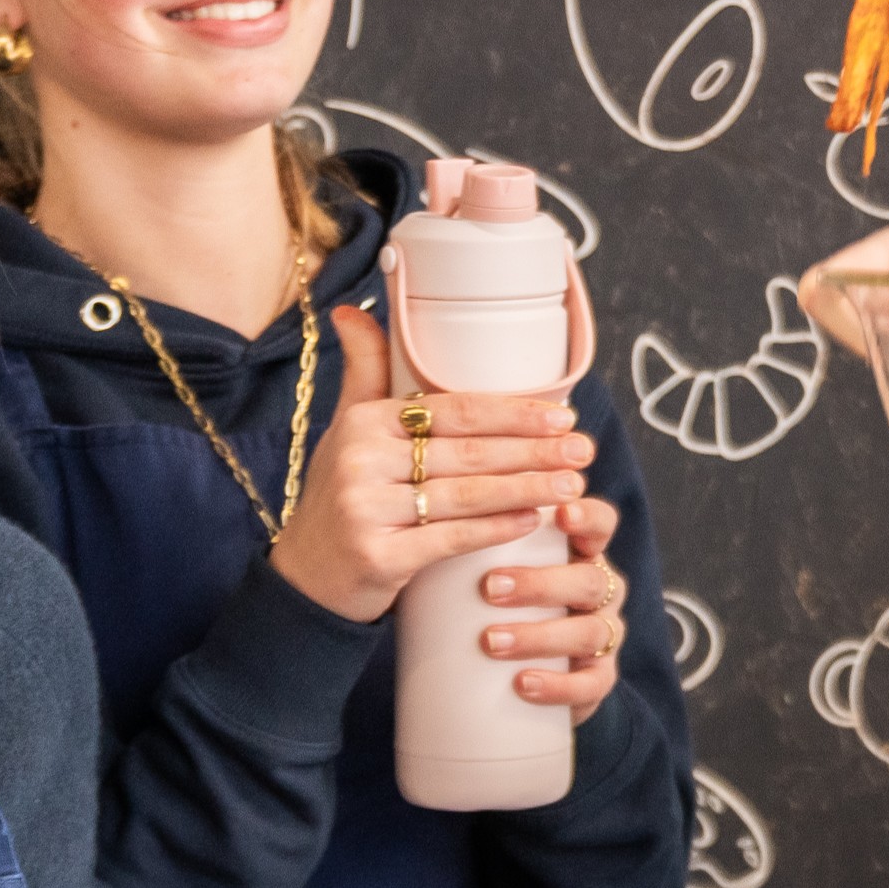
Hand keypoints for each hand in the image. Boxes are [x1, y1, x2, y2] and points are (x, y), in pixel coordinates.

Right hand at [270, 308, 593, 623]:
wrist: (304, 578)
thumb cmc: (341, 497)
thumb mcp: (347, 430)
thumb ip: (365, 371)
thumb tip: (352, 309)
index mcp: (364, 423)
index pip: (453, 410)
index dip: (512, 412)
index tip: (562, 414)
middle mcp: (361, 460)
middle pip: (467, 452)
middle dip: (534, 450)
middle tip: (584, 449)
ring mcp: (365, 509)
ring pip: (466, 494)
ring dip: (527, 488)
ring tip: (572, 483)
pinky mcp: (376, 556)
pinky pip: (449, 538)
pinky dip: (495, 530)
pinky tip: (532, 522)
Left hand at [481, 494, 628, 716]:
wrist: (501, 673)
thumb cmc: (487, 601)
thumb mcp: (484, 567)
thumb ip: (470, 541)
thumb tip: (420, 517)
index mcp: (581, 553)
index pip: (600, 524)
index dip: (588, 518)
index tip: (561, 515)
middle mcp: (600, 591)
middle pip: (589, 581)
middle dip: (541, 584)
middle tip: (489, 588)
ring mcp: (603, 636)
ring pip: (588, 633)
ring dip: (539, 636)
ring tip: (490, 641)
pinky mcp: (597, 679)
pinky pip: (590, 686)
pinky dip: (557, 685)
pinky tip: (522, 683)